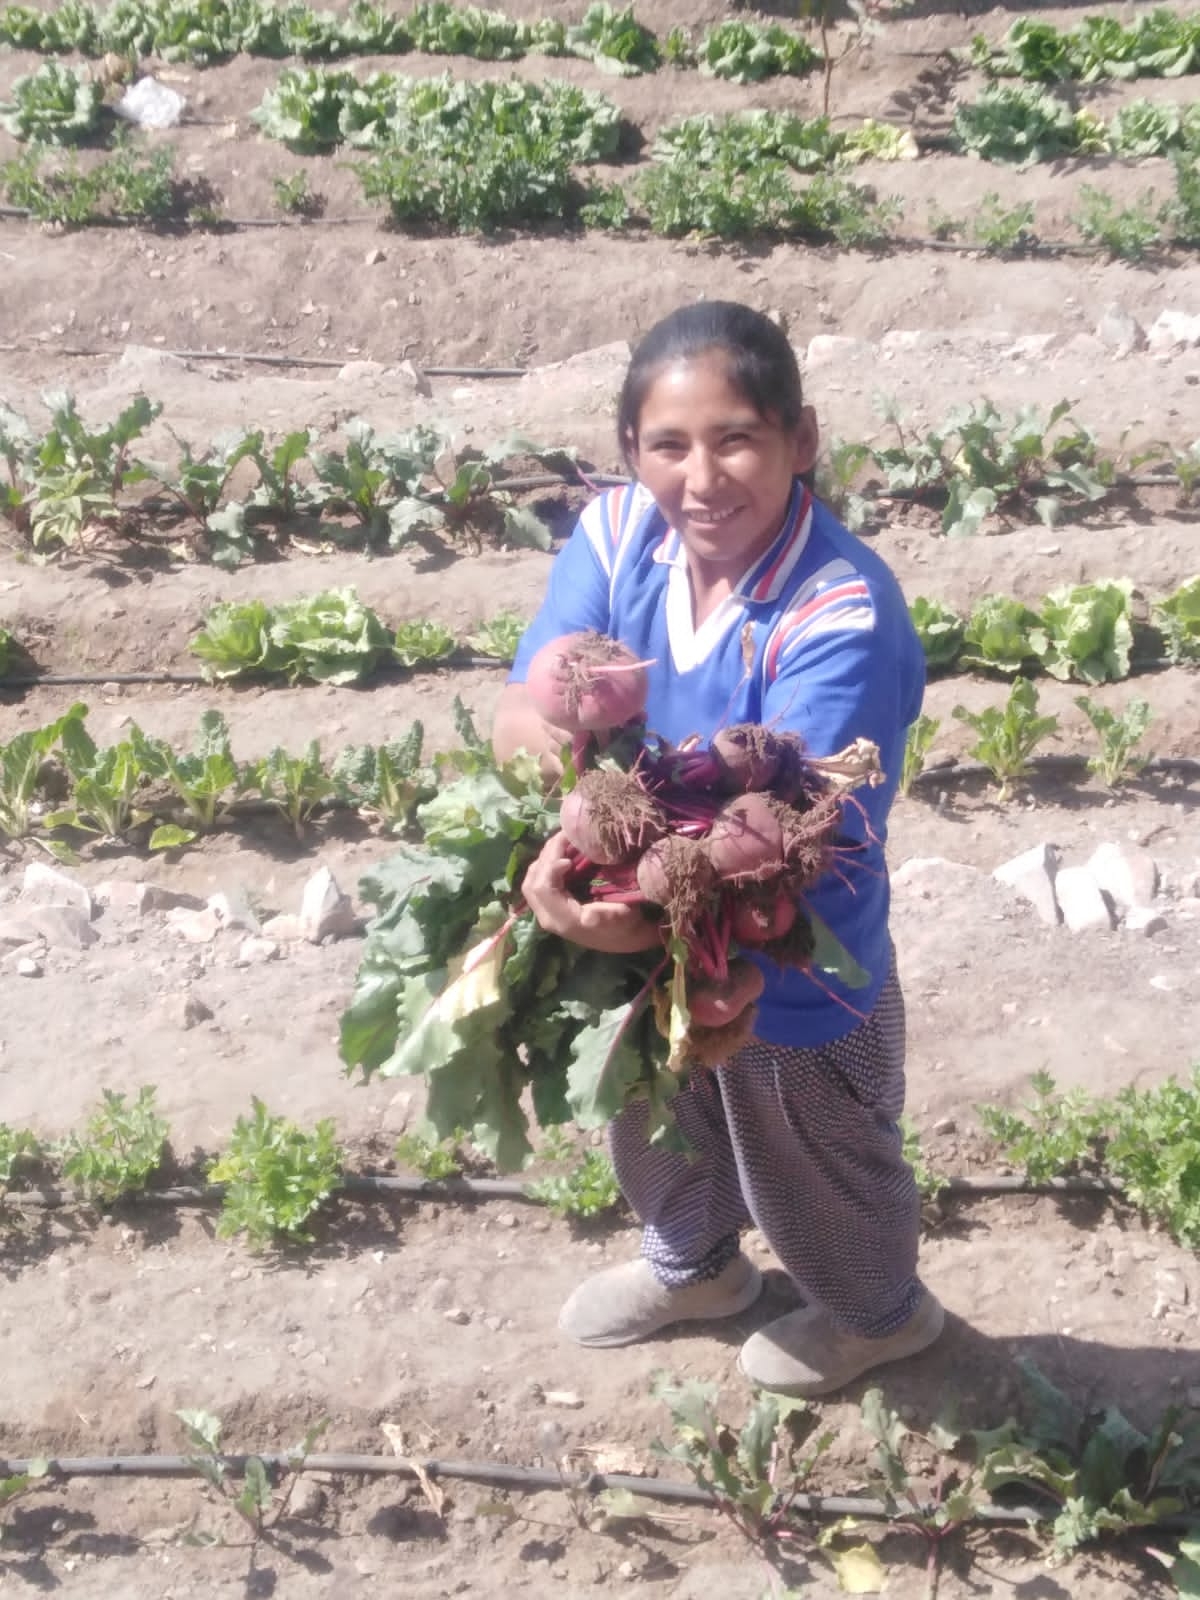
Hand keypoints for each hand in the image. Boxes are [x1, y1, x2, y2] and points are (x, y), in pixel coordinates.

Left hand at [521, 832, 664, 954]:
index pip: (542, 889)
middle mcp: (548, 917)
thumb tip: (588, 916)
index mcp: (563, 920)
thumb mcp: (623, 919)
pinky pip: (537, 881)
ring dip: (544, 858)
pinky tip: (560, 852)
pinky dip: (545, 864)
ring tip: (563, 841)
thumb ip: (605, 916)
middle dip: (545, 857)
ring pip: (531, 880)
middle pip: (532, 882)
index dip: (549, 869)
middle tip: (564, 838)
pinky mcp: (549, 905)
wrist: (623, 938)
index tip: (569, 858)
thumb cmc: (624, 925)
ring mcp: (546, 911)